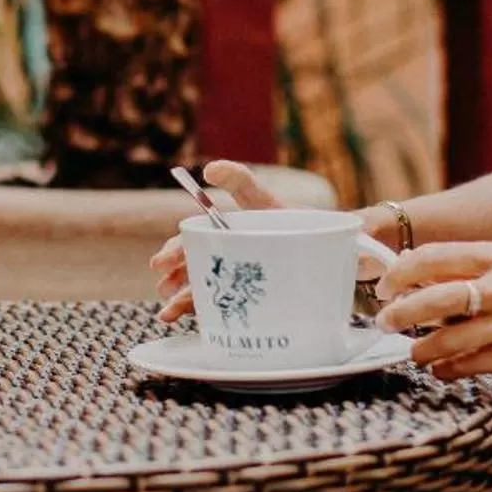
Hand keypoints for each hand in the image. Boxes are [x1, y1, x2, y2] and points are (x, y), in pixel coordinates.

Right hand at [149, 161, 288, 323]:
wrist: (330, 254)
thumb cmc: (295, 223)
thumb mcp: (264, 199)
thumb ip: (240, 180)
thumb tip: (209, 170)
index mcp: (223, 236)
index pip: (191, 244)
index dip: (174, 252)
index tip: (161, 263)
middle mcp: (225, 259)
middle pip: (193, 270)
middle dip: (174, 279)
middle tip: (163, 284)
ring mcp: (236, 282)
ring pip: (202, 292)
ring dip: (180, 301)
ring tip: (167, 313)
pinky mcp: (248, 302)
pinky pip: (221, 311)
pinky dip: (202, 316)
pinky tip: (187, 321)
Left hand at [371, 241, 491, 382]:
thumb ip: (472, 265)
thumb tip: (419, 274)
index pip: (434, 257)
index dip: (401, 273)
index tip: (385, 286)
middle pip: (435, 299)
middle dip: (400, 313)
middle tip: (386, 321)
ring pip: (448, 340)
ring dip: (421, 348)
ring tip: (415, 350)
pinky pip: (470, 366)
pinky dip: (447, 369)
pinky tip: (440, 368)